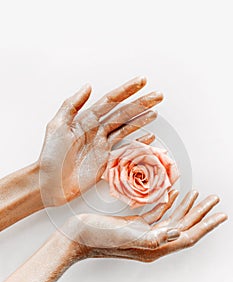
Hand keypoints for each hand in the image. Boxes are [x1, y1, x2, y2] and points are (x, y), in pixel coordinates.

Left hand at [39, 77, 162, 206]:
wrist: (50, 183)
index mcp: (86, 120)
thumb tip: (87, 86)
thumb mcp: (57, 126)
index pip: (110, 101)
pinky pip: (126, 149)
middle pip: (124, 113)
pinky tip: (148, 137)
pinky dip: (138, 143)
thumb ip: (72, 105)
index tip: (142, 81)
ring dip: (142, 120)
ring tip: (155, 112)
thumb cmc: (51, 156)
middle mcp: (97, 130)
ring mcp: (104, 146)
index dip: (126, 90)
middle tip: (158, 95)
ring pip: (127, 128)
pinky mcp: (107, 161)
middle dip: (141, 103)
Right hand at [63, 190, 226, 261]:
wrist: (77, 236)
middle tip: (215, 200)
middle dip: (201, 213)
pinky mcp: (135, 224)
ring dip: (187, 207)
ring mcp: (144, 232)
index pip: (187, 235)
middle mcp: (153, 241)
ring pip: (172, 218)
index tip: (221, 215)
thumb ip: (153, 237)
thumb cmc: (98, 238)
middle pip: (184, 226)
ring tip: (200, 195)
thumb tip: (178, 232)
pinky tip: (172, 193)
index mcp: (154, 246)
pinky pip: (157, 213)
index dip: (206, 225)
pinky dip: (167, 203)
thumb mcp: (126, 236)